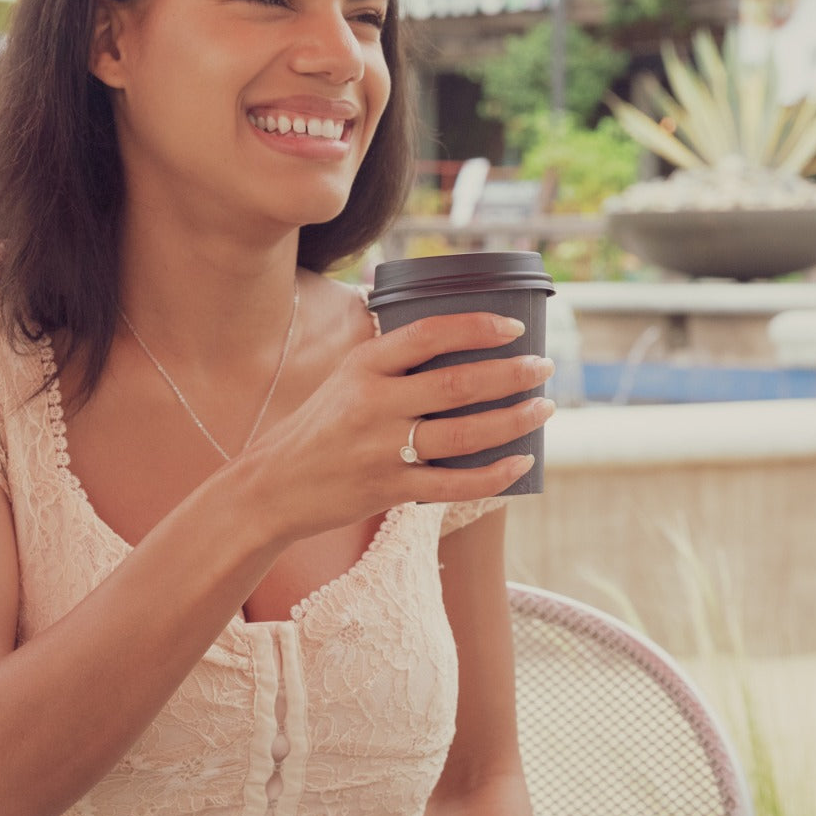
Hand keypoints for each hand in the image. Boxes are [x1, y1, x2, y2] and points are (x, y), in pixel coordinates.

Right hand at [245, 311, 554, 539]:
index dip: (475, 326)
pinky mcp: (387, 489)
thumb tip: (441, 328)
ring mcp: (380, 449)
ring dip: (512, 421)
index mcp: (362, 367)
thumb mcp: (342, 379)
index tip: (512, 326)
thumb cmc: (317, 428)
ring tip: (543, 408)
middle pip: (456, 384)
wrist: (272, 486)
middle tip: (542, 367)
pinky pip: (452, 484)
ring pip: (463, 434)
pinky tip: (520, 462)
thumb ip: (387, 358)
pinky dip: (492, 475)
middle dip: (510, 374)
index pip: (426, 334)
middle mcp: (372, 403)